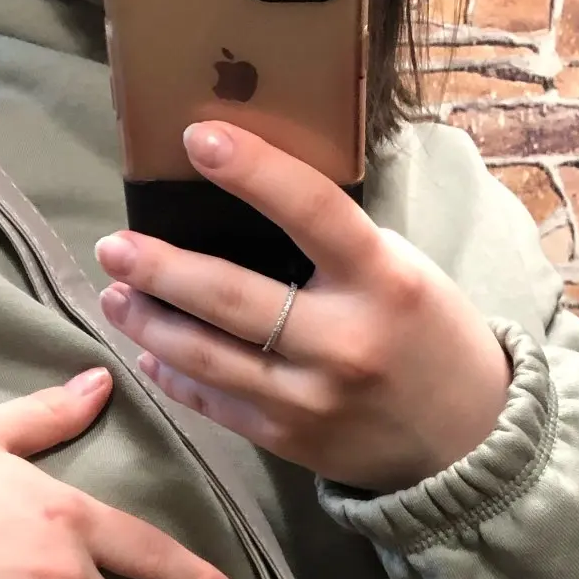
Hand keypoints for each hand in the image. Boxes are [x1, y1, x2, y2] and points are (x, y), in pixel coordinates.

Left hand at [95, 123, 511, 494]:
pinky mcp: (288, 441)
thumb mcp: (405, 272)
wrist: (464, 442)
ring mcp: (310, 399)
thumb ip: (337, 246)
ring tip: (115, 295)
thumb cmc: (429, 337)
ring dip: (151, 324)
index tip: (196, 137)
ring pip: (209, 358)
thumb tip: (247, 204)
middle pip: (232, 297)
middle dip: (161, 269)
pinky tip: (149, 351)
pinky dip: (176, 375)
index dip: (251, 170)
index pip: (310, 209)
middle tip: (114, 246)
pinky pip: (216, 403)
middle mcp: (343, 341)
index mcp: (381, 280)